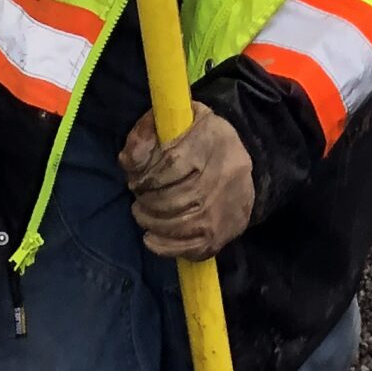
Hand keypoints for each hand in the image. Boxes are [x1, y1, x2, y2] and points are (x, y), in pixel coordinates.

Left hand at [120, 105, 255, 258]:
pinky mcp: (221, 234)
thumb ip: (147, 131)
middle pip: (172, 198)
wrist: (243, 165)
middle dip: (146, 200)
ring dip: (150, 222)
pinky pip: (188, 248)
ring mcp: (223, 209)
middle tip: (138, 196)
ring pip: (177, 224)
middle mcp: (222, 177)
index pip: (172, 163)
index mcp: (212, 140)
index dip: (147, 176)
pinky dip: (163, 246)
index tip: (137, 178)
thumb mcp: (178, 121)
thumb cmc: (202, 139)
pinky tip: (151, 236)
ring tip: (142, 212)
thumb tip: (129, 158)